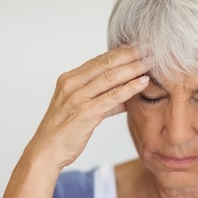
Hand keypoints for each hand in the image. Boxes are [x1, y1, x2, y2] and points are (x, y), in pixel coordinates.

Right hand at [27, 46, 150, 168]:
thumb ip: (103, 99)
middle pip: (106, 63)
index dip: (120, 52)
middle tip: (149, 48)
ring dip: (133, 68)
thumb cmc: (64, 132)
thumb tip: (126, 94)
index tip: (138, 46)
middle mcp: (72, 84)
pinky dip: (130, 88)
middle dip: (129, 55)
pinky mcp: (85, 112)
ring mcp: (78, 98)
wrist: (47, 151)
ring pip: (110, 77)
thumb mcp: (83, 109)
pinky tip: (143, 82)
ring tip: (150, 62)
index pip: (99, 60)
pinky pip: (112, 96)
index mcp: (69, 80)